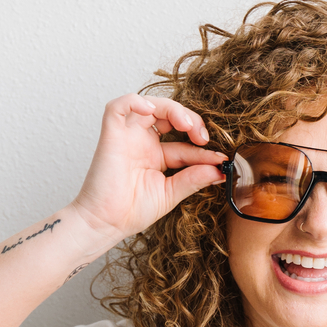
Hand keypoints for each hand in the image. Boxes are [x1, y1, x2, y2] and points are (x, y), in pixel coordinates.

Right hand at [71, 95, 226, 245]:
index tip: (220, 160)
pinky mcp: (111, 135)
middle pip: (169, 116)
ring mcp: (127, 137)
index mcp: (156, 156)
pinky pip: (118, 106)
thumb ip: (193, 179)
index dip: (204, 150)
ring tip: (187, 125)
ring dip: (173, 109)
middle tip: (203, 138)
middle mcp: (142, 142)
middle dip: (191, 120)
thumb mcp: (171, 193)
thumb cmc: (131, 212)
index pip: (185, 144)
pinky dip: (135, 101)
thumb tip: (220, 170)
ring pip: (149, 105)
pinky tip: (151, 109)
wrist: (105, 224)